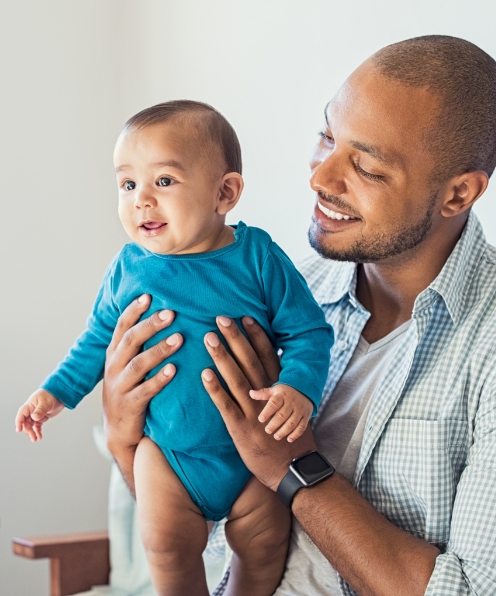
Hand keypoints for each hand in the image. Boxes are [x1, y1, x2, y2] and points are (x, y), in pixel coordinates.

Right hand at [15, 388, 64, 441]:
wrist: (61, 393)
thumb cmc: (51, 394)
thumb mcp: (45, 402)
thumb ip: (40, 410)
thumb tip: (34, 417)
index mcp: (30, 405)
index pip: (21, 415)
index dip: (19, 422)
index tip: (19, 430)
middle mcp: (31, 411)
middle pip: (26, 422)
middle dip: (28, 430)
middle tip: (33, 436)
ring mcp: (36, 414)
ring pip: (31, 426)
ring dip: (32, 433)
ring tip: (35, 439)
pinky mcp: (42, 417)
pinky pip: (37, 426)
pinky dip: (38, 431)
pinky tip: (39, 436)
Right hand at [102, 294, 182, 452]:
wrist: (118, 430)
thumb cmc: (130, 389)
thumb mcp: (128, 365)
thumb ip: (138, 344)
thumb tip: (163, 313)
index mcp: (114, 353)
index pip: (122, 326)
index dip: (134, 310)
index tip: (149, 296)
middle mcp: (114, 367)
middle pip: (131, 341)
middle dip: (150, 325)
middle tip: (171, 313)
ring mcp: (119, 386)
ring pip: (138, 364)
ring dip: (159, 350)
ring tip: (178, 339)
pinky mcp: (129, 405)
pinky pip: (145, 390)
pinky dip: (159, 379)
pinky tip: (173, 370)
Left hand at [201, 316, 316, 491]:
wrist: (291, 470)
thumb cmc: (289, 437)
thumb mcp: (290, 409)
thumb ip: (279, 388)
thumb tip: (273, 367)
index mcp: (279, 390)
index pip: (268, 356)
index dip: (257, 336)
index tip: (246, 316)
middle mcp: (267, 397)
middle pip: (250, 361)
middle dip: (236, 338)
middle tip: (222, 318)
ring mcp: (254, 412)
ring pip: (237, 379)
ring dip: (223, 357)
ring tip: (209, 338)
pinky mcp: (240, 428)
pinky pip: (225, 405)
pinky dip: (215, 389)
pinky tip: (204, 373)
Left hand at [250, 384, 312, 441]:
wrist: (305, 389)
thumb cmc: (285, 392)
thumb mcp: (275, 390)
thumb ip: (263, 394)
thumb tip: (250, 393)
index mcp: (282, 396)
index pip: (274, 403)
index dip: (267, 412)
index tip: (261, 419)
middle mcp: (291, 403)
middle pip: (283, 415)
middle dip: (275, 424)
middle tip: (267, 430)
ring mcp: (299, 410)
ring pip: (292, 422)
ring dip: (284, 431)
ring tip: (276, 436)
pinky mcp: (306, 416)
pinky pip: (302, 426)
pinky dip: (296, 434)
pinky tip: (289, 439)